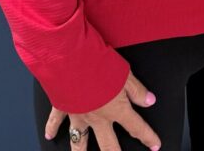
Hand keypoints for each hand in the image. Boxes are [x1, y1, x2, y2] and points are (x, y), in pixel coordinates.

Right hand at [44, 71, 159, 149]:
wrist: (71, 61)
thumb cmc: (98, 64)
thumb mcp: (126, 74)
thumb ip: (137, 90)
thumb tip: (149, 101)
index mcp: (115, 108)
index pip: (136, 127)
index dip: (148, 137)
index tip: (155, 146)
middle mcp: (97, 117)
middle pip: (108, 145)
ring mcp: (79, 115)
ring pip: (80, 142)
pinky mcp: (62, 107)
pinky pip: (55, 122)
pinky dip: (51, 129)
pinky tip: (49, 136)